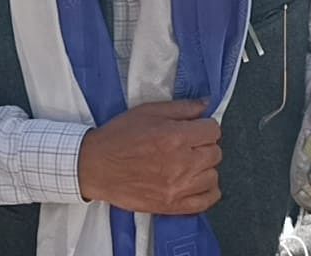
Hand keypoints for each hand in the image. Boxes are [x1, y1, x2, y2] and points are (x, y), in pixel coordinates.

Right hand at [78, 100, 221, 214]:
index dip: (205, 127)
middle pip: (215, 152)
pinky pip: (206, 201)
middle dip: (205, 145)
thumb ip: (182, 107)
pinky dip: (207, 191)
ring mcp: (178, 187)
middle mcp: (181, 163)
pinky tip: (197, 182)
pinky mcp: (172, 205)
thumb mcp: (148, 111)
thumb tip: (206, 104)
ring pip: (213, 176)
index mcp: (175, 137)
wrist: (95, 166)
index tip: (196, 129)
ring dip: (205, 168)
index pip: (213, 130)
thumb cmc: (118, 138)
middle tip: (190, 144)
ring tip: (189, 163)